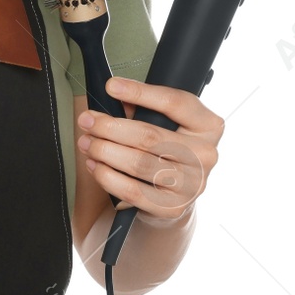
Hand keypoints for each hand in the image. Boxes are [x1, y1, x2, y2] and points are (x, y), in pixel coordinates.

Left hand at [76, 75, 223, 225]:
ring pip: (138, 163)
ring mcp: (192, 184)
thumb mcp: (165, 125)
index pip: (174, 103)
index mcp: (208, 126)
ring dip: (105, 151)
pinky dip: (108, 177)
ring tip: (86, 143)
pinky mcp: (173, 207)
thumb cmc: (166, 151)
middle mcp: (206, 155)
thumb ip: (143, 109)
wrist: (174, 196)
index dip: (140, 92)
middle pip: (149, 136)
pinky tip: (95, 166)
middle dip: (110, 126)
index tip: (111, 86)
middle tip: (87, 121)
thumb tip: (114, 96)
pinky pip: (133, 191)